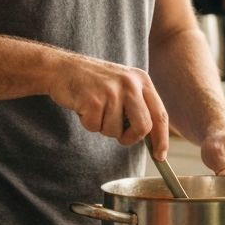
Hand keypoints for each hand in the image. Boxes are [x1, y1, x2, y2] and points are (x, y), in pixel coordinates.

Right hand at [49, 53, 168, 150]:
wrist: (62, 68)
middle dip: (130, 138)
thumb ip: (138, 105)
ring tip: (95, 108)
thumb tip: (152, 138)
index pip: (160, 115)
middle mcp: (130, 84)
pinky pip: (95, 127)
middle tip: (120, 136)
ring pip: (116, 131)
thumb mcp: (123, 85)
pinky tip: (84, 106)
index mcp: (142, 80)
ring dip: (103, 127)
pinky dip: (88, 123)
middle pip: (143, 127)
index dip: (162, 139)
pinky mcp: (93, 100)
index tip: (160, 156)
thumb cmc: (93, 82)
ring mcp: (112, 91)